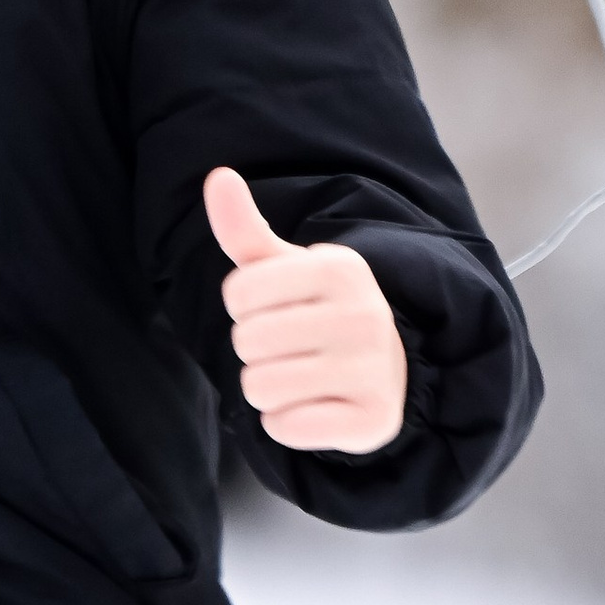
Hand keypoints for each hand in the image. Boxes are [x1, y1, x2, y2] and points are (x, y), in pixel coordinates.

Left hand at [204, 168, 406, 455]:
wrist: (386, 373)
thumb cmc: (319, 314)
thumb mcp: (285, 269)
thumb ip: (245, 228)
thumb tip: (218, 176)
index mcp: (340, 267)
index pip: (238, 293)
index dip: (244, 309)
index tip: (278, 311)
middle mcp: (364, 314)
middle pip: (248, 342)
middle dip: (254, 352)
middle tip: (291, 350)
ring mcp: (373, 369)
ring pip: (261, 388)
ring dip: (266, 391)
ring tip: (299, 379)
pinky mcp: (372, 420)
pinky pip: (286, 428)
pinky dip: (287, 425)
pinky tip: (313, 409)